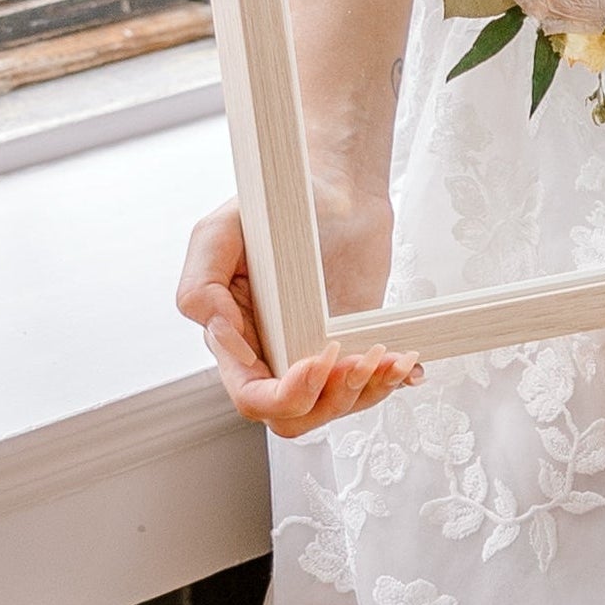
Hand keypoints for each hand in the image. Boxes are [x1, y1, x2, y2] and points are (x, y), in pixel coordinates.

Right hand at [177, 194, 420, 437]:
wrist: (336, 188)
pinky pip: (368, 385)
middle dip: (327, 400)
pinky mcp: (355, 343)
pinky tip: (406, 365)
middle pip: (291, 416)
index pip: (250, 395)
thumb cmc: (274, 207)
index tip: (317, 357)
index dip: (282, 394)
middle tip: (355, 360)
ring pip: (331, 408)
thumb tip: (222, 337)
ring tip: (386, 358)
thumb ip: (199, 286)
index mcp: (234, 338)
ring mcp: (316, 351)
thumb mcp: (218, 231)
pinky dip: (390, 382)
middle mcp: (274, 354)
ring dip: (363, 392)